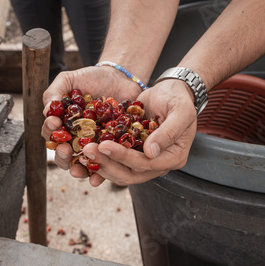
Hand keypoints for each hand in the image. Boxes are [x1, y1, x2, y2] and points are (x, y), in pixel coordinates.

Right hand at [42, 66, 142, 183]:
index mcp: (63, 125)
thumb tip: (46, 111)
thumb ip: (54, 92)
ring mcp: (95, 146)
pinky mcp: (113, 150)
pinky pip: (106, 166)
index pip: (51, 134)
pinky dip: (100, 175)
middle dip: (62, 155)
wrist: (121, 78)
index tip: (54, 122)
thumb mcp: (69, 80)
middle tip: (65, 148)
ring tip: (77, 169)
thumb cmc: (92, 78)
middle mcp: (77, 139)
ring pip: (83, 164)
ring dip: (78, 169)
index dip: (50, 131)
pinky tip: (97, 179)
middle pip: (64, 155)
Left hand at [82, 79, 196, 185]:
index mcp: (174, 157)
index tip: (105, 145)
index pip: (147, 164)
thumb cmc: (178, 99)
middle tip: (88, 150)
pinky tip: (84, 149)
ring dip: (101, 164)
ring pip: (120, 171)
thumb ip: (169, 132)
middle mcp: (158, 163)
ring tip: (84, 150)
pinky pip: (115, 161)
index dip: (124, 157)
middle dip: (107, 164)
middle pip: (130, 174)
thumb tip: (151, 153)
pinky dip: (101, 158)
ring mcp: (144, 160)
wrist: (170, 91)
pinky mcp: (132, 153)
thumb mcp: (180, 111)